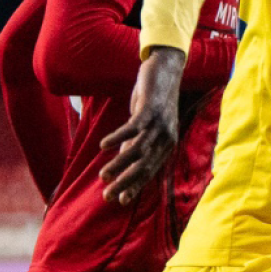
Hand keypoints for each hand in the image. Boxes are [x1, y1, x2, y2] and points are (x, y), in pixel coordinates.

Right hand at [99, 47, 185, 204]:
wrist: (166, 70)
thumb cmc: (153, 100)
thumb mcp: (146, 126)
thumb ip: (135, 144)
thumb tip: (120, 164)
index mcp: (167, 145)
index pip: (150, 172)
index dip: (135, 186)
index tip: (120, 201)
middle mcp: (166, 138)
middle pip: (145, 166)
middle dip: (125, 182)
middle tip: (108, 195)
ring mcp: (159, 124)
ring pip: (138, 150)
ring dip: (119, 164)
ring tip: (103, 175)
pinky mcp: (150, 109)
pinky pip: (133, 128)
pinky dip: (118, 138)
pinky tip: (103, 146)